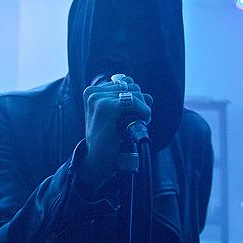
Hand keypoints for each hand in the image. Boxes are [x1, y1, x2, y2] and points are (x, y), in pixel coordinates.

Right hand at [77, 76, 152, 191]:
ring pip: (135, 93)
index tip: (133, 113)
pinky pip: (134, 102)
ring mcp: (98, 99)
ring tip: (135, 124)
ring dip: (143, 109)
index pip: (125, 82)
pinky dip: (143, 113)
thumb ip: (129, 101)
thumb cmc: (108, 138)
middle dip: (140, 104)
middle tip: (135, 121)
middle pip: (132, 86)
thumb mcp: (117, 116)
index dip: (135, 97)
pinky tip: (141, 122)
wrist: (98, 160)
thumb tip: (148, 97)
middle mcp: (93, 93)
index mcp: (93, 92)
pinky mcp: (106, 107)